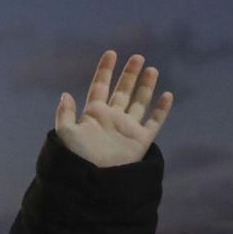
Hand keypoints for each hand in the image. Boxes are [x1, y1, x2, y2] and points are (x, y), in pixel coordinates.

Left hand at [53, 51, 173, 168]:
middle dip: (129, 74)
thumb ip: (65, 113)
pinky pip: (154, 122)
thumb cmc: (75, 158)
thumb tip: (66, 94)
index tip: (111, 53)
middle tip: (137, 56)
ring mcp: (127, 129)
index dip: (105, 70)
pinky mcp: (140, 141)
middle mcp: (111, 118)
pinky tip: (167, 94)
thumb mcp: (65, 133)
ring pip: (139, 102)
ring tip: (152, 69)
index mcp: (93, 114)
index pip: (100, 86)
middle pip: (122, 91)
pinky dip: (162, 109)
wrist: (91, 180)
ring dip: (146, 86)